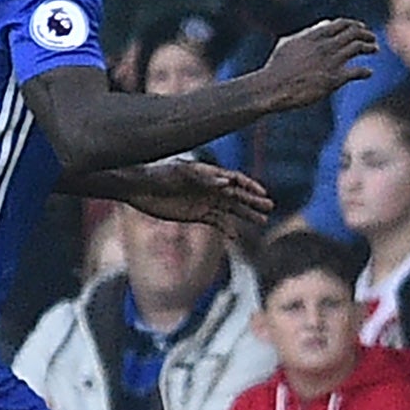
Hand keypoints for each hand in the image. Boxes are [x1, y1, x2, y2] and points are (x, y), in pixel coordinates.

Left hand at [117, 158, 273, 237]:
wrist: (140, 188)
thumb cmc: (159, 175)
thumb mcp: (181, 172)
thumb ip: (205, 177)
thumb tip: (228, 182)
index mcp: (210, 174)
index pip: (236, 180)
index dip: (250, 186)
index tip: (262, 193)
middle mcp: (211, 188)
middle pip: (238, 195)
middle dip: (254, 201)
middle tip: (270, 207)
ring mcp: (205, 201)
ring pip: (231, 209)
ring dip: (246, 215)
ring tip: (262, 222)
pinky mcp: (196, 214)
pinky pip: (216, 222)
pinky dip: (227, 228)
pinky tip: (235, 236)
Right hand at [257, 19, 376, 109]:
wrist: (273, 87)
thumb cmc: (278, 66)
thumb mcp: (290, 43)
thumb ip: (309, 32)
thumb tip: (325, 24)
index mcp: (315, 35)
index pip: (342, 24)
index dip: (355, 24)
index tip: (361, 27)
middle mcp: (325, 45)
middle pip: (354, 33)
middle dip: (366, 34)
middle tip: (372, 38)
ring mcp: (331, 62)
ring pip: (359, 47)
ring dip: (370, 47)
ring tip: (375, 49)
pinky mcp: (334, 80)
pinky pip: (357, 71)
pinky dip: (365, 71)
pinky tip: (369, 73)